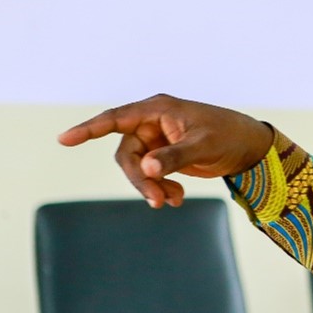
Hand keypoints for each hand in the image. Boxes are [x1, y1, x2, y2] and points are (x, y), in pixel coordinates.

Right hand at [58, 94, 274, 208]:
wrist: (248, 147)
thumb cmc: (228, 136)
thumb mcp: (202, 146)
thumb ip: (174, 157)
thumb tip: (147, 169)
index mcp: (157, 110)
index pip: (116, 119)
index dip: (89, 129)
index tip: (64, 139)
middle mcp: (152, 122)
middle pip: (127, 154)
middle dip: (139, 179)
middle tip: (156, 201)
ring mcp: (156, 140)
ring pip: (137, 168)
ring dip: (150, 187)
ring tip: (171, 202)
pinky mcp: (163, 156)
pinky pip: (150, 176)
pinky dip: (159, 189)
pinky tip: (176, 199)